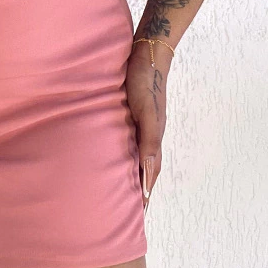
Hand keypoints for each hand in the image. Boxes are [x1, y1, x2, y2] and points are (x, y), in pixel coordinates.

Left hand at [125, 38, 172, 207]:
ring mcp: (142, 125)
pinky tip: (114, 156)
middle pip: (145, 168)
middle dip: (139, 189)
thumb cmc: (144, 81)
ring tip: (121, 190)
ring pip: (137, 156)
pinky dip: (125, 154)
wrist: (146, 52)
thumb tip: (148, 174)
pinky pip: (129, 141)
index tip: (140, 215)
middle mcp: (149, 134)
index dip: (145, 193)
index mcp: (153, 138)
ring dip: (132, 173)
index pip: (150, 174)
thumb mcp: (146, 112)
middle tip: (129, 211)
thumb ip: (149, 141)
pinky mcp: (133, 114)